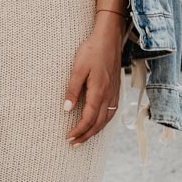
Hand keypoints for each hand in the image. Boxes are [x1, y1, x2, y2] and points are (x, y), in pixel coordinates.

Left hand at [64, 20, 122, 145]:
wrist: (109, 38)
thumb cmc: (92, 51)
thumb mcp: (77, 69)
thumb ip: (72, 90)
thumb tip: (66, 109)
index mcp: (99, 91)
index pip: (89, 118)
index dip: (79, 130)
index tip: (68, 137)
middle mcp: (109, 95)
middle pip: (98, 123)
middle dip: (86, 135)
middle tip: (74, 143)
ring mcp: (114, 93)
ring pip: (106, 119)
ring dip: (95, 130)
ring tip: (84, 137)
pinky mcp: (116, 89)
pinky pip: (111, 111)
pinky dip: (104, 122)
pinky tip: (98, 123)